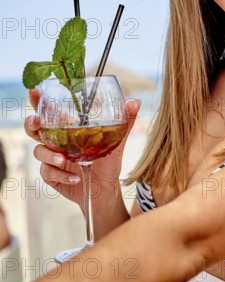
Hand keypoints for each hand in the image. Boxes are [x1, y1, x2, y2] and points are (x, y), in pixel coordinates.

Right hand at [25, 88, 140, 210]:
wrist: (105, 191)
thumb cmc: (108, 163)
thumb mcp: (117, 142)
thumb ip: (125, 122)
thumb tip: (135, 101)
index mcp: (68, 129)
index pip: (50, 111)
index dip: (39, 101)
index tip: (34, 91)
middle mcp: (57, 141)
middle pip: (34, 128)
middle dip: (31, 123)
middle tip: (36, 122)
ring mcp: (52, 158)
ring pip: (39, 151)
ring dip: (49, 154)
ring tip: (63, 160)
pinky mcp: (51, 175)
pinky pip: (48, 172)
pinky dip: (61, 175)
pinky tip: (74, 179)